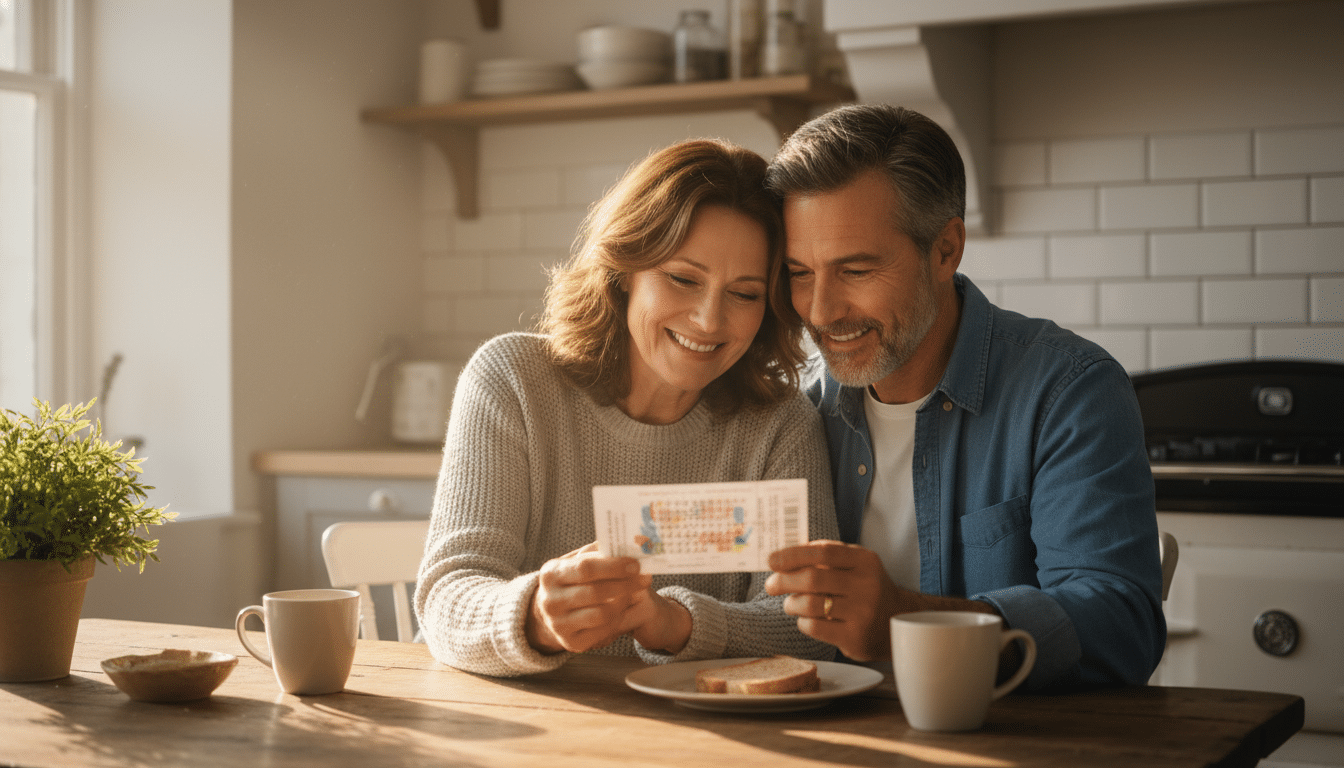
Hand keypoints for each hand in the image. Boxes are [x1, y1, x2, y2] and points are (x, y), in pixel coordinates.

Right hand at [525, 543, 649, 654]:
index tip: (635, 564)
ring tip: (636, 592)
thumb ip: (598, 553)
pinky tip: (625, 607)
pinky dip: (619, 617)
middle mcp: (550, 601)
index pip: (585, 568)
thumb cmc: (572, 580)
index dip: (613, 567)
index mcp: (550, 574)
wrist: (553, 611)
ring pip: (601, 614)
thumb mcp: (576, 562)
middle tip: (645, 578)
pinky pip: (603, 631)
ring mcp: (558, 625)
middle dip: (625, 584)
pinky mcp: (571, 643)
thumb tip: (627, 546)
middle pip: (594, 592)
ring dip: (624, 601)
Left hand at [765, 540, 903, 660]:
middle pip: (812, 578)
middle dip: (784, 581)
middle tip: (771, 585)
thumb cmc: (865, 589)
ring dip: (791, 604)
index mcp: (865, 560)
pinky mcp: (855, 637)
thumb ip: (826, 556)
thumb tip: (783, 556)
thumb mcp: (855, 565)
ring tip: (790, 604)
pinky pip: (814, 627)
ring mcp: (862, 613)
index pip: (823, 551)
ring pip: (810, 604)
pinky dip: (802, 622)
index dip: (793, 554)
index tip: (771, 560)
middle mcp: (866, 585)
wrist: (899, 621)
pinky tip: (806, 619)